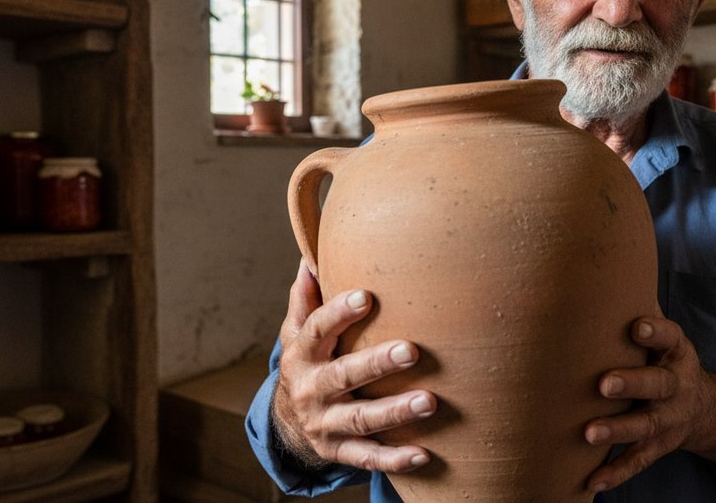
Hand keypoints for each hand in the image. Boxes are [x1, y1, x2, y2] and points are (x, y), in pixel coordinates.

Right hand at [272, 260, 436, 472]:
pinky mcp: (338, 452)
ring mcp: (324, 424)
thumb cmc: (307, 363)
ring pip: (360, 420)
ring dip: (395, 412)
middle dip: (377, 363)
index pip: (318, 329)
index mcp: (303, 354)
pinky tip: (424, 454)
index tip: (366, 296)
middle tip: (411, 351)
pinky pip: (367, 458)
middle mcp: (311, 390)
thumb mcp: (297, 331)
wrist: (286, 424)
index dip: (338, 312)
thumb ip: (306, 297)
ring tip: (429, 401)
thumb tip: (311, 256)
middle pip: (344, 376)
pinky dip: (394, 459)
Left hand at [581, 316, 715, 492]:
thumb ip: (638, 306)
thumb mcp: (662, 333)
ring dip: (617, 431)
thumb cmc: (663, 357)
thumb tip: (603, 256)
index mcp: (676, 352)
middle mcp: (676, 386)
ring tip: (589, 433)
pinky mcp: (660, 446)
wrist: (704, 407)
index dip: (656, 330)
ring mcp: (670, 419)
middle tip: (603, 384)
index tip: (637, 324)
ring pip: (645, 426)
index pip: (670, 337)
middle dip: (632, 383)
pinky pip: (638, 462)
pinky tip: (590, 482)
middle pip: (657, 385)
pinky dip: (615, 474)